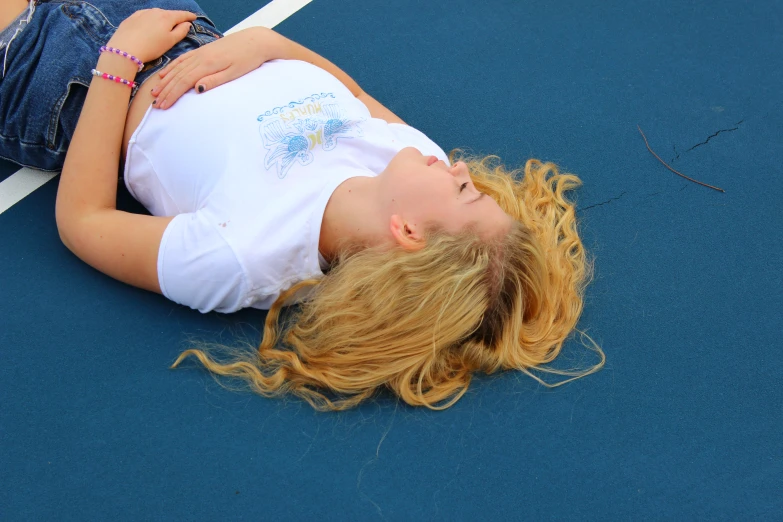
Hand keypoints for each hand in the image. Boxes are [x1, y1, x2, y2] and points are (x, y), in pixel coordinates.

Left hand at [106, 9, 196, 64]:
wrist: (125, 48)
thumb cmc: (152, 47)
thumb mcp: (170, 42)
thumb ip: (181, 31)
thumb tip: (186, 24)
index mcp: (167, 17)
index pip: (181, 14)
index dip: (189, 16)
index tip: (194, 17)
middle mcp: (155, 11)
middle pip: (168, 13)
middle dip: (175, 18)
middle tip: (179, 23)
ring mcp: (142, 13)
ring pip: (156, 14)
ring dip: (162, 18)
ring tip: (164, 25)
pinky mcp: (132, 17)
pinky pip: (145, 16)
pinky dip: (150, 19)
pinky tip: (149, 24)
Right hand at [150, 27, 270, 109]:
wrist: (255, 40)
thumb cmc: (247, 59)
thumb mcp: (234, 73)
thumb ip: (215, 81)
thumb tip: (196, 89)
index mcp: (207, 65)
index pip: (184, 82)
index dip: (172, 94)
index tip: (163, 106)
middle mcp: (200, 57)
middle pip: (177, 76)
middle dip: (165, 90)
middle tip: (156, 104)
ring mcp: (200, 53)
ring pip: (177, 68)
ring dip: (165, 80)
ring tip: (155, 91)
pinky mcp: (203, 50)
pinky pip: (182, 59)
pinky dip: (172, 67)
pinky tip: (165, 73)